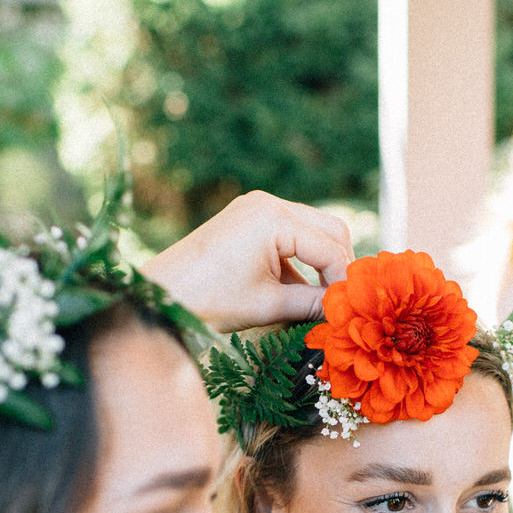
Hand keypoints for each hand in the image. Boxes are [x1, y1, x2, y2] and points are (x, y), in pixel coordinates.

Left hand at [143, 191, 353, 331]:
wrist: (161, 296)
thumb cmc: (209, 299)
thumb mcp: (269, 305)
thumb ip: (314, 304)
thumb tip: (346, 309)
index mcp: (273, 218)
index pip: (330, 248)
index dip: (344, 281)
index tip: (350, 308)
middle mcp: (267, 203)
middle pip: (329, 230)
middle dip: (339, 265)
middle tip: (342, 300)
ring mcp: (256, 208)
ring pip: (312, 230)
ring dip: (321, 262)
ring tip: (322, 298)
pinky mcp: (248, 219)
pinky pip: (289, 234)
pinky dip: (300, 260)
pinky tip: (298, 290)